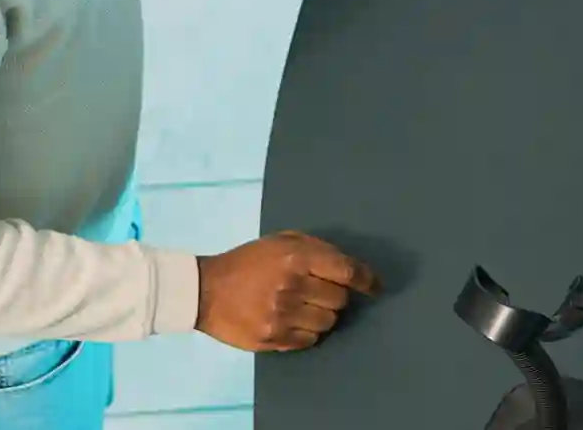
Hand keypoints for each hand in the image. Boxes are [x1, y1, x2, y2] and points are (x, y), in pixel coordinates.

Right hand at [195, 231, 381, 351]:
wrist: (205, 290)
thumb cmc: (248, 261)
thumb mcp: (281, 241)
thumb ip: (315, 249)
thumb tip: (350, 269)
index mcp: (296, 257)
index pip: (346, 271)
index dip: (367, 280)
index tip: (376, 287)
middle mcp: (292, 286)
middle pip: (340, 299)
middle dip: (334, 295)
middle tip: (317, 292)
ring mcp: (282, 315)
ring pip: (328, 322)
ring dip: (321, 315)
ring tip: (301, 307)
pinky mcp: (273, 338)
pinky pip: (309, 340)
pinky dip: (306, 332)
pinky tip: (291, 321)